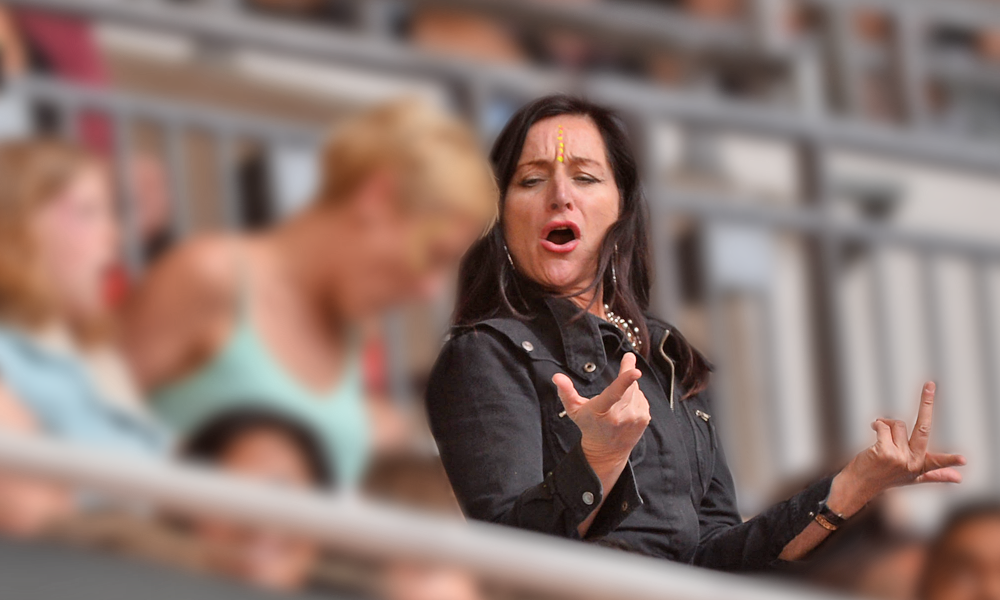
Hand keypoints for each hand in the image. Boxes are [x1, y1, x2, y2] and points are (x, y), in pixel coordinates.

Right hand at [552, 353, 650, 468]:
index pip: (614, 393)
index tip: (635, 370)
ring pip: (636, 389)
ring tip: (617, 399)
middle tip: (627, 359)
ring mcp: (634, 418)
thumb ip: (566, 392)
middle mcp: (620, 416)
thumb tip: (557, 376)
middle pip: (629, 385)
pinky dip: (635, 397)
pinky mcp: (644, 419)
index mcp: (601, 410)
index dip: (625, 380)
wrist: (607, 451)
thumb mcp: (574, 410)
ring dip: (629, 387)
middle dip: (629, 371)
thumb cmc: (589, 425)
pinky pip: (642, 397)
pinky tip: (625, 406)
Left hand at [829, 382, 965, 515]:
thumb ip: (935, 475)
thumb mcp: (911, 477)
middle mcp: (911, 463)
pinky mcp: (884, 452)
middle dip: (927, 404)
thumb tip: (959, 478)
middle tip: (929, 384)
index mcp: (920, 467)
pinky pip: (883, 427)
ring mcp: (898, 458)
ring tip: (879, 433)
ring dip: (886, 424)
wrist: (858, 484)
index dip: (950, 461)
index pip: (938, 462)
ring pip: (897, 425)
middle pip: (923, 429)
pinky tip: (873, 429)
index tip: (963, 460)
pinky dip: (877, 424)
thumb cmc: (885, 477)